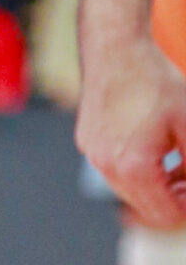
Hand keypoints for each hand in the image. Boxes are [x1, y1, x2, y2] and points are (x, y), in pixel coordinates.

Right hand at [78, 36, 185, 228]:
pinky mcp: (87, 143)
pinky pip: (115, 170)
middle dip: (173, 199)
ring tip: (177, 163)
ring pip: (129, 191)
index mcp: (134, 167)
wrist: (116, 49)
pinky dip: (136, 169)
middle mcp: (107, 167)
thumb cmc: (155, 82)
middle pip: (146, 208)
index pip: (165, 214)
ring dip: (155, 185)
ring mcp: (93, 156)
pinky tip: (154, 148)